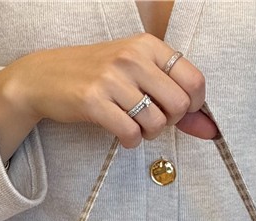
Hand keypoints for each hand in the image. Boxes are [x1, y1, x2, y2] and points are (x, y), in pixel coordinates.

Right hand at [0, 33, 217, 155]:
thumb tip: (210, 131)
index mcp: (148, 45)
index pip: (195, 80)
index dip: (194, 105)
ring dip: (148, 134)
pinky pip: (131, 134)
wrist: (45, 77)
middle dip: (170, 122)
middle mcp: (132, 57)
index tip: (178, 112)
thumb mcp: (138, 77)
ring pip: (156, 123)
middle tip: (151, 120)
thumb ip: (176, 100)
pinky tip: (120, 133)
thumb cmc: (98, 77)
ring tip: (132, 125)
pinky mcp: (94, 101)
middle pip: (180, 106)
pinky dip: (130, 141)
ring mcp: (112, 78)